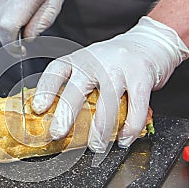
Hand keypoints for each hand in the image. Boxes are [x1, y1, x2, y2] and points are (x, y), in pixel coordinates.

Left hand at [32, 16, 188, 151]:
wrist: (150, 41)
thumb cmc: (115, 60)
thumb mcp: (90, 65)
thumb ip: (77, 86)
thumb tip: (58, 120)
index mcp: (78, 59)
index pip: (56, 71)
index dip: (45, 90)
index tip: (38, 108)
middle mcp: (96, 60)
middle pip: (77, 88)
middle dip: (66, 113)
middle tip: (59, 133)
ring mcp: (119, 67)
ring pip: (107, 102)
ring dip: (101, 130)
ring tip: (97, 146)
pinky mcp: (141, 75)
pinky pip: (136, 106)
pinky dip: (130, 127)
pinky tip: (124, 138)